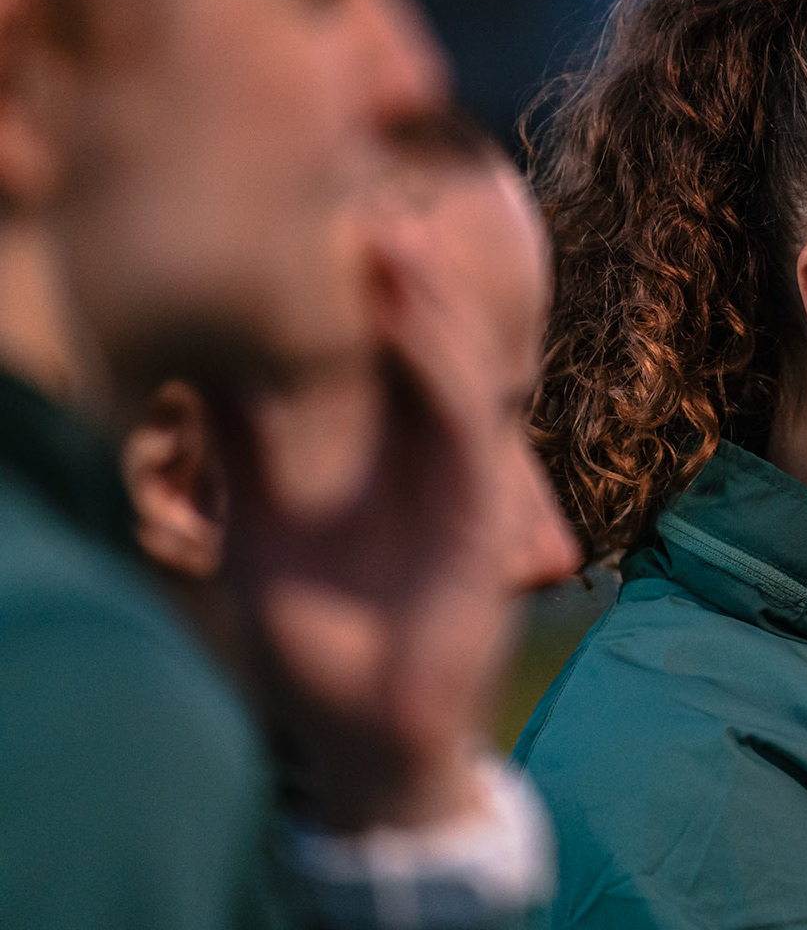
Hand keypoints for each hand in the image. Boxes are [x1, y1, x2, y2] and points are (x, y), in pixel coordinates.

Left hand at [210, 203, 547, 830]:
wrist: (364, 732)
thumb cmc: (316, 642)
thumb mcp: (255, 531)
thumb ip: (239, 454)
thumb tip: (197, 370)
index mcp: (380, 458)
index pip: (375, 357)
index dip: (357, 293)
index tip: (321, 225)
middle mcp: (427, 458)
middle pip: (421, 346)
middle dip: (399, 278)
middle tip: (363, 201)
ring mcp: (461, 482)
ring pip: (453, 370)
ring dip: (428, 304)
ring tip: (394, 239)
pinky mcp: (481, 514)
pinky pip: (468, 426)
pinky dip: (442, 370)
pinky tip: (413, 326)